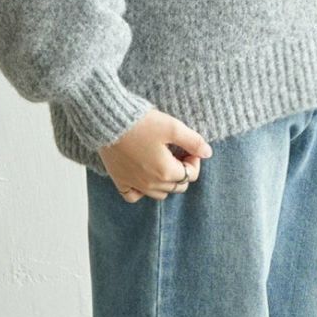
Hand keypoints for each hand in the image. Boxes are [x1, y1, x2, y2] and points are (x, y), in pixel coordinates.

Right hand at [98, 107, 212, 202]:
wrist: (108, 120)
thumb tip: (208, 152)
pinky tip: (144, 177)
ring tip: (164, 163)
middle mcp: (151, 183)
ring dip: (166, 182)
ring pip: (159, 193)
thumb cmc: (141, 122)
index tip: (189, 147)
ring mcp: (134, 184)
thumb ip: (193, 141)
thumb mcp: (172, 127)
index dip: (195, 160)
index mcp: (166, 171)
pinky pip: (134, 196)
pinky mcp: (120, 180)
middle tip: (178, 152)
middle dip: (183, 171)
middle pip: (178, 186)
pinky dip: (142, 191)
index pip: (191, 174)